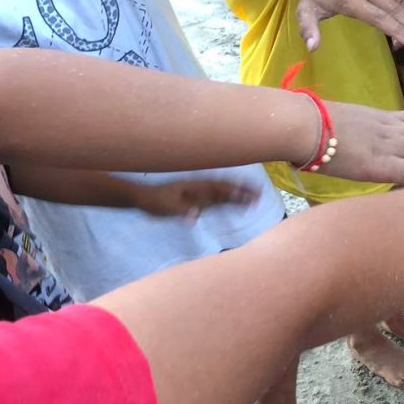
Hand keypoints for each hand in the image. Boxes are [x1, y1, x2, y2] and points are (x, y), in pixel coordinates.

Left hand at [137, 179, 258, 218]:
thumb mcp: (166, 208)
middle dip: (243, 190)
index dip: (237, 192)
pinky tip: (235, 200)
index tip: (250, 195)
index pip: (221, 189)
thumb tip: (196, 216)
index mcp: (196, 188)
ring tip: (253, 197)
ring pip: (223, 192)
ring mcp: (199, 192)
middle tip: (260, 194)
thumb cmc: (154, 202)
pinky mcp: (196, 198)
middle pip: (226, 188)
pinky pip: (216, 197)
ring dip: (238, 193)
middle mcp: (200, 188)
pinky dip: (228, 198)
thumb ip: (182, 211)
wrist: (143, 196)